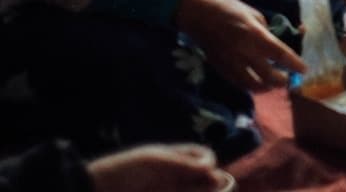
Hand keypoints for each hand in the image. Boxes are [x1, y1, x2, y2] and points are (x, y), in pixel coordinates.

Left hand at [87, 144, 227, 191]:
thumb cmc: (124, 171)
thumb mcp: (155, 162)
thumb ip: (184, 164)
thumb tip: (213, 166)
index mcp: (174, 160)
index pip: (202, 157)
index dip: (209, 162)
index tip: (208, 171)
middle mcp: (175, 178)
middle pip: (205, 180)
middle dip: (216, 185)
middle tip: (221, 189)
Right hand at [174, 0, 304, 89]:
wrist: (198, 15)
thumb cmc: (228, 8)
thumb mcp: (253, 13)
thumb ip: (265, 30)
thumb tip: (273, 41)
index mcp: (255, 36)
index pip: (280, 54)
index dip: (294, 64)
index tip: (304, 70)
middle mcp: (244, 53)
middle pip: (268, 76)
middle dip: (281, 80)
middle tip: (287, 78)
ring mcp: (231, 64)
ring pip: (252, 86)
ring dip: (266, 87)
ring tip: (272, 84)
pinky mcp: (221, 69)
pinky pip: (239, 84)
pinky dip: (250, 86)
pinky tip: (255, 83)